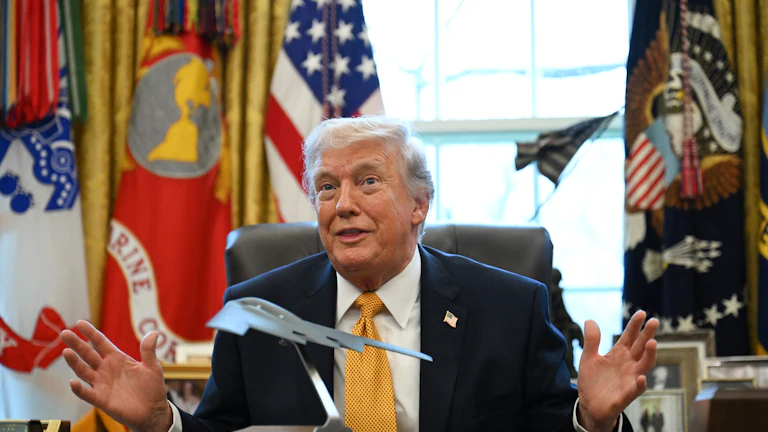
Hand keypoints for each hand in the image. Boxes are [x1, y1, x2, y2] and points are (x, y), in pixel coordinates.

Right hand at [60, 321, 171, 431]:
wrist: (153, 411)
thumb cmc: (152, 388)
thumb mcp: (152, 367)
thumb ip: (149, 350)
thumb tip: (154, 332)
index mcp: (117, 359)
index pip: (100, 343)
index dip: (90, 333)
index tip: (79, 323)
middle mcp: (106, 369)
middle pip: (88, 354)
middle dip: (77, 344)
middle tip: (65, 333)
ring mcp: (102, 384)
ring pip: (84, 371)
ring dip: (74, 362)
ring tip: (66, 351)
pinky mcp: (101, 399)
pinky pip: (87, 393)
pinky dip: (79, 389)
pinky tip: (73, 383)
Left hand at [576, 310, 657, 431]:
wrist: (589, 405)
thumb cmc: (592, 381)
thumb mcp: (588, 358)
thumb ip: (591, 340)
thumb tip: (590, 319)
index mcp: (619, 354)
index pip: (629, 337)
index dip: (635, 325)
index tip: (642, 313)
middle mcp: (628, 365)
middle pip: (640, 347)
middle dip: (647, 334)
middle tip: (654, 321)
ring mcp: (629, 379)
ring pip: (644, 366)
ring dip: (649, 355)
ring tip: (652, 343)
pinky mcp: (626, 395)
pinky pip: (635, 389)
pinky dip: (639, 384)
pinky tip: (642, 378)